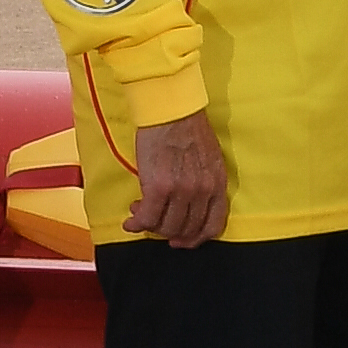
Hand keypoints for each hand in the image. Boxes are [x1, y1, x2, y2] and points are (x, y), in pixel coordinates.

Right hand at [123, 113, 231, 248]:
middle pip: (187, 229)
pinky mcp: (158, 188)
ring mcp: (181, 191)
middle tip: (155, 224)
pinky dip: (136, 223)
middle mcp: (202, 191)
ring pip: (166, 227)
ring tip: (140, 213)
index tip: (182, 240)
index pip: (213, 225)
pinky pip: (148, 218)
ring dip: (151, 226)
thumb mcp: (208, 157)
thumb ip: (203, 182)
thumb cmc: (187, 126)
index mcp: (217, 183)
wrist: (170, 107)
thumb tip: (186, 204)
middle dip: (169, 232)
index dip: (195, 239)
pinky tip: (130, 221)